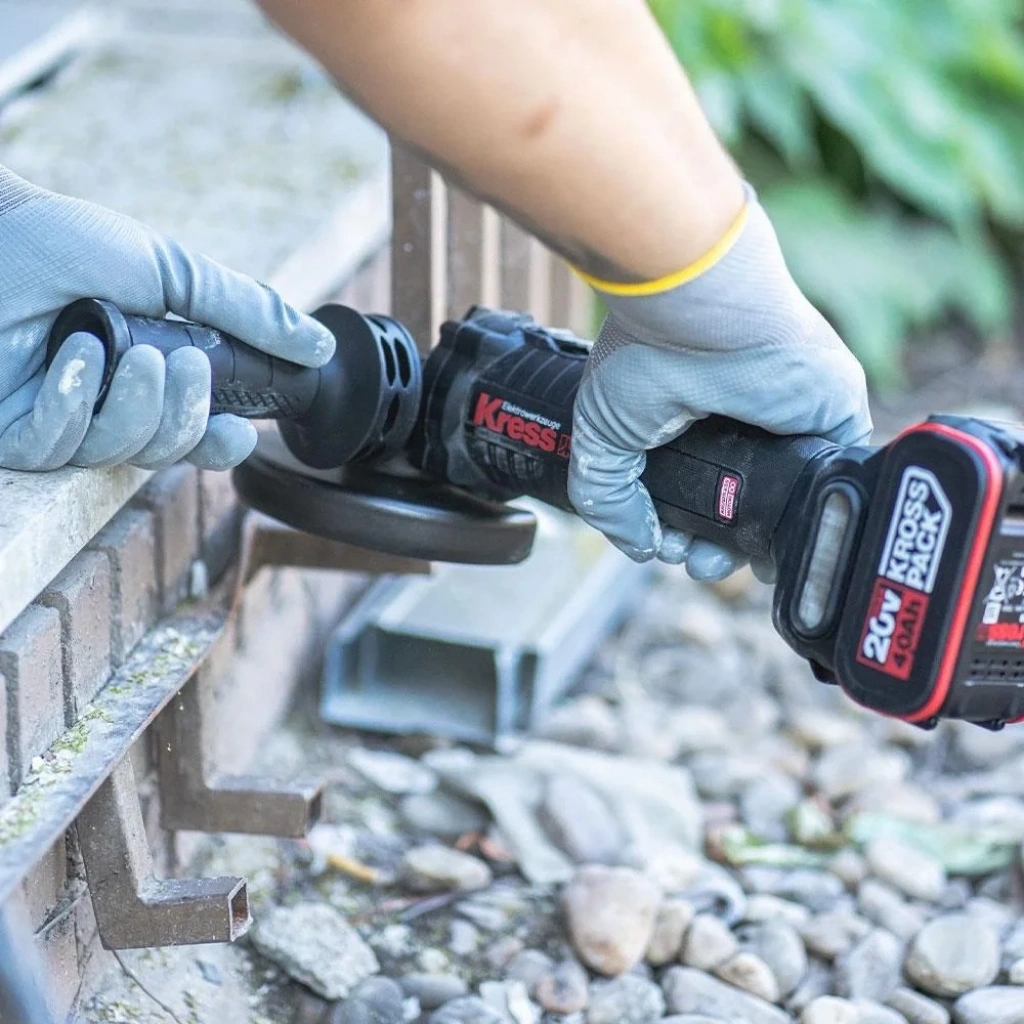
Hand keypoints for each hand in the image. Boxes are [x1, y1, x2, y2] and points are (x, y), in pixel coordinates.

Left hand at [0, 164, 334, 471]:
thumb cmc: (68, 243)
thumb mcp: (175, 274)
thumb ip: (248, 312)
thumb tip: (320, 346)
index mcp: (148, 378)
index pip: (196, 437)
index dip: (220, 445)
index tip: (238, 430)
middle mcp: (106, 405)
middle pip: (166, 451)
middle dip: (183, 416)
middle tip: (182, 364)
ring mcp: (57, 422)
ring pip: (119, 452)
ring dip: (132, 403)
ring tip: (122, 350)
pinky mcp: (12, 433)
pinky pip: (57, 447)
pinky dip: (74, 402)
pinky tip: (71, 355)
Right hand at [568, 187, 871, 581]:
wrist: (701, 308)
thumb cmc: (647, 351)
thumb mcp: (601, 433)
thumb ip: (608, 496)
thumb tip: (640, 546)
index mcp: (691, 419)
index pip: (692, 490)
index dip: (678, 528)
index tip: (664, 545)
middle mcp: (741, 422)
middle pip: (737, 506)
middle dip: (714, 547)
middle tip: (696, 561)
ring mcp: (788, 421)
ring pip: (779, 503)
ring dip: (756, 544)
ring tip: (726, 562)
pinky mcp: (831, 417)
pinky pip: (830, 482)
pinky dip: (810, 518)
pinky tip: (781, 543)